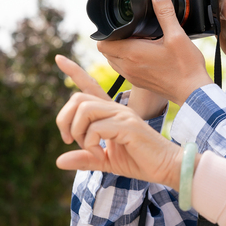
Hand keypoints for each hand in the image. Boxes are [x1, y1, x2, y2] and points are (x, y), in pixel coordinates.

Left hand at [55, 55, 181, 188]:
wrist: (167, 167)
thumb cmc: (141, 161)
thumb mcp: (106, 161)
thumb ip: (85, 158)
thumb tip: (58, 161)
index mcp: (111, 112)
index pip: (90, 86)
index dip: (74, 72)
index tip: (58, 58)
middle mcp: (116, 108)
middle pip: (78, 98)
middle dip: (64, 120)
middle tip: (69, 141)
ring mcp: (123, 114)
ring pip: (84, 109)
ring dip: (78, 132)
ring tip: (89, 149)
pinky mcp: (128, 125)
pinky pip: (97, 128)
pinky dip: (91, 144)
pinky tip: (101, 155)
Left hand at [96, 0, 213, 104]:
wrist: (193, 92)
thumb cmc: (185, 67)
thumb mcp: (177, 35)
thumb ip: (165, 12)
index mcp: (132, 53)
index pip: (102, 43)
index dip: (106, 32)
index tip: (118, 25)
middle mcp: (128, 67)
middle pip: (106, 51)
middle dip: (113, 40)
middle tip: (129, 31)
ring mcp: (132, 77)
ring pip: (113, 61)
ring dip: (118, 51)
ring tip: (136, 42)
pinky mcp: (139, 83)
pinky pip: (123, 70)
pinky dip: (126, 61)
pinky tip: (143, 54)